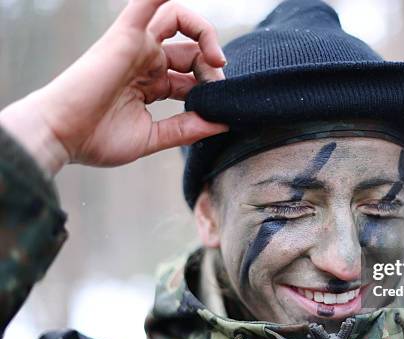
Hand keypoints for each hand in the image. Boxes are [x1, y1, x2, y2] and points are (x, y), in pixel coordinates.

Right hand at [0, 0, 227, 174]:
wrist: (61, 135)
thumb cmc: (96, 139)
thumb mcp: (152, 137)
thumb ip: (186, 129)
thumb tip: (222, 124)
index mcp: (152, 84)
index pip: (192, 75)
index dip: (211, 88)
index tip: (219, 110)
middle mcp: (146, 61)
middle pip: (192, 49)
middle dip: (213, 69)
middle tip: (218, 90)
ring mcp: (137, 46)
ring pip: (178, 18)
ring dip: (205, 33)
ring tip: (216, 61)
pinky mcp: (126, 35)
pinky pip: (147, 1)